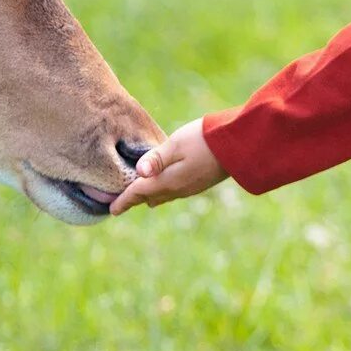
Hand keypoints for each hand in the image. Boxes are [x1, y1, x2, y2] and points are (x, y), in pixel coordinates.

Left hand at [108, 118, 227, 214]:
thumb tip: (138, 174)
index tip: (112, 210)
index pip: (139, 193)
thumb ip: (156, 158)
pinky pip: (174, 192)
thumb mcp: (176, 144)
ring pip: (162, 196)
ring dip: (149, 195)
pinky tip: (162, 184)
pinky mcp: (199, 183)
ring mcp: (190, 188)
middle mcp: (177, 189)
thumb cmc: (204, 140)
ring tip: (138, 194)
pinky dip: (162, 191)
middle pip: (149, 197)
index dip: (123, 200)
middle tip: (121, 201)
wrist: (238, 145)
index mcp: (168, 181)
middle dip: (134, 199)